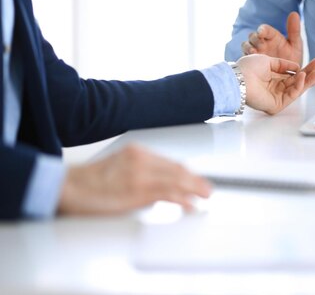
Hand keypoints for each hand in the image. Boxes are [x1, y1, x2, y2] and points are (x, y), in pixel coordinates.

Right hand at [58, 145, 210, 214]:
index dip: (186, 172)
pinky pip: (168, 194)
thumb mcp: (117, 165)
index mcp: (136, 151)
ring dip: (194, 189)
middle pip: (177, 169)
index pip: (169, 162)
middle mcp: (141, 159)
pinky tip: (191, 205)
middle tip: (207, 189)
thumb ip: (137, 169)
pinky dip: (183, 200)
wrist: (66, 187)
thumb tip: (155, 183)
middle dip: (195, 180)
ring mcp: (141, 174)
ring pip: (177, 180)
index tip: (195, 179)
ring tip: (205, 196)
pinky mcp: (138, 190)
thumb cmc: (87, 181)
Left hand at [236, 54, 314, 114]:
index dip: (304, 69)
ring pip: (297, 89)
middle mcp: (275, 88)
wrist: (238, 78)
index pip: (292, 75)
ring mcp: (276, 97)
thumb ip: (283, 64)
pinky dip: (298, 86)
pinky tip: (302, 76)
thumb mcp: (268, 60)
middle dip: (310, 75)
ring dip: (308, 81)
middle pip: (297, 82)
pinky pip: (291, 95)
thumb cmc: (247, 68)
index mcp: (272, 78)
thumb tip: (296, 66)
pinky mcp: (276, 105)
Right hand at [241, 11, 303, 63]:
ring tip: (253, 51)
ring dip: (248, 47)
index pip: (264, 29)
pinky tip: (251, 60)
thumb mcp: (295, 45)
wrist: (289, 75)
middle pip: (253, 36)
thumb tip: (294, 13)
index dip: (262, 30)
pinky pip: (245, 57)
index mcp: (270, 36)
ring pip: (246, 45)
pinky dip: (247, 58)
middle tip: (259, 43)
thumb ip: (294, 30)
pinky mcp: (251, 61)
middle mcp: (261, 42)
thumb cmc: (292, 58)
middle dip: (255, 39)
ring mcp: (255, 51)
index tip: (262, 32)